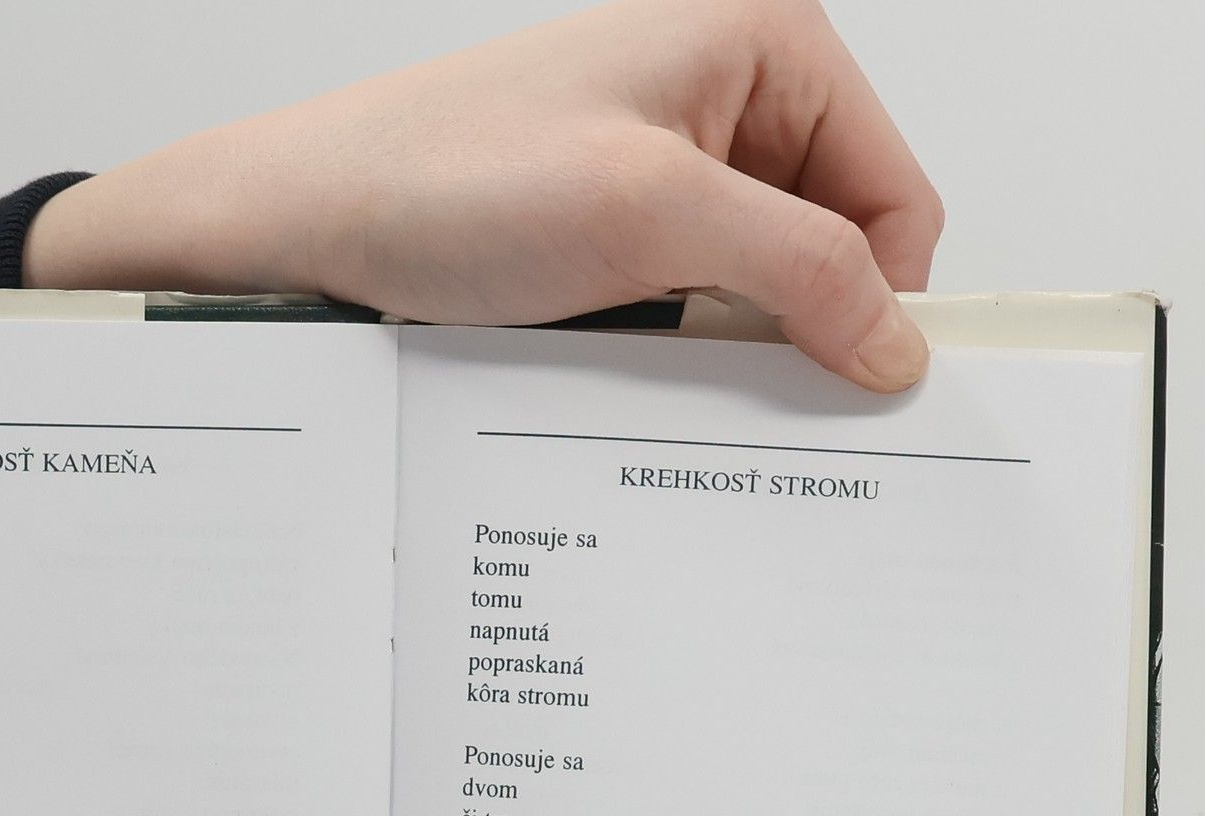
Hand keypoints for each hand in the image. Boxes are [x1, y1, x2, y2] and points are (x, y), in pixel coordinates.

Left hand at [24, 0, 941, 391]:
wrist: (306, 224)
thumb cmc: (444, 179)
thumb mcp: (647, 214)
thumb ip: (797, 267)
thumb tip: (898, 343)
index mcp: (762, 42)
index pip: (895, 194)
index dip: (877, 297)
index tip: (845, 384)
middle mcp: (725, 93)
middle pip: (835, 245)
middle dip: (796, 322)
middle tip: (721, 365)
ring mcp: (671, 166)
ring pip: (765, 287)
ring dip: (728, 341)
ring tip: (649, 344)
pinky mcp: (623, 230)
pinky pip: (699, 305)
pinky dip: (681, 346)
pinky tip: (626, 354)